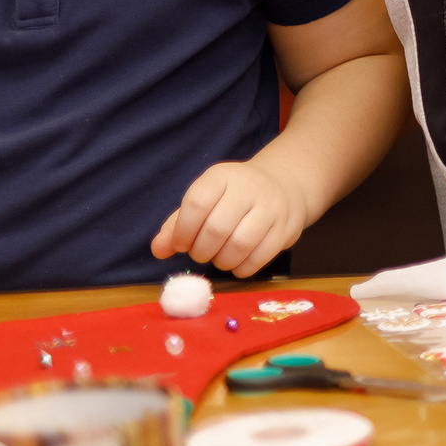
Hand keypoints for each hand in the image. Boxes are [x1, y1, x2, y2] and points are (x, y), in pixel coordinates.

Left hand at [152, 161, 311, 275]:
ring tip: (219, 258)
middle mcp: (250, 187)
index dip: (182, 231)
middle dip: (201, 251)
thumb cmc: (233, 198)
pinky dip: (243, 268)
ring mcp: (272, 207)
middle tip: (201, 253)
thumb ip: (176, 225)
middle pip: (217, 228)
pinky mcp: (287, 227)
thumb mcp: (204, 201)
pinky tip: (238, 263)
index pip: (197, 203)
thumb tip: (159, 249)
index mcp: (223, 176)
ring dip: (222, 261)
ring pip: (241, 244)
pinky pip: (261, 257)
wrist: (285, 185)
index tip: (181, 244)